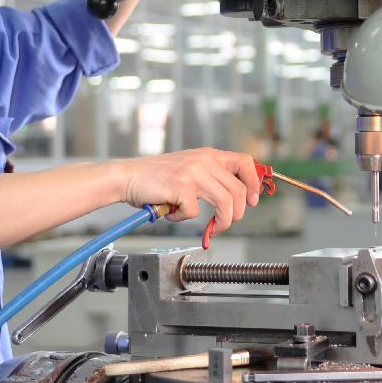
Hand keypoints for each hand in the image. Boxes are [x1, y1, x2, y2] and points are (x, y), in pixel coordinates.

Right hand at [119, 147, 260, 234]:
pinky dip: (182, 218)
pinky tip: (171, 213)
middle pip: (238, 190)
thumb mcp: (189, 169)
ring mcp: (192, 172)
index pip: (245, 162)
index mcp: (208, 155)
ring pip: (225, 202)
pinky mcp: (181, 186)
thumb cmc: (156, 178)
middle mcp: (203, 160)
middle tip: (225, 223)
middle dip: (237, 213)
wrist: (128, 177)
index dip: (253, 183)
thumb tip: (235, 198)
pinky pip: (194, 212)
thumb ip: (210, 177)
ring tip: (211, 227)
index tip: (252, 201)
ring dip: (221, 222)